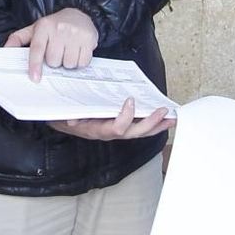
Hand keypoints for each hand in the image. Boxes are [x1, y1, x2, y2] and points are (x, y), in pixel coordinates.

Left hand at [5, 7, 98, 80]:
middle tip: (57, 52)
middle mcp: (59, 28)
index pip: (37, 48)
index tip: (35, 78)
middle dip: (55, 61)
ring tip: (68, 51)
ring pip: (68, 64)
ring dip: (67, 63)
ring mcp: (75, 33)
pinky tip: (77, 52)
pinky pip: (82, 62)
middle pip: (54, 61)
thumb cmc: (53, 26)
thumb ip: (18, 38)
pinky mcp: (89, 39)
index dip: (35, 65)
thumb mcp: (35, 29)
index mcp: (43, 26)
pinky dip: (80, 62)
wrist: (78, 14)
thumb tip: (5, 50)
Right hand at [49, 98, 172, 141]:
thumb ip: (66, 117)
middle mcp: (109, 133)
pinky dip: (153, 123)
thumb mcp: (62, 115)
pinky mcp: (121, 126)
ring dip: (157, 125)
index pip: (115, 129)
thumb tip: (71, 120)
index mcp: (96, 130)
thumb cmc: (63, 115)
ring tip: (172, 117)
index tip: (130, 101)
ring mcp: (116, 131)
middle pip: (133, 133)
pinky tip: (165, 117)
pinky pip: (139, 127)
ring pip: (140, 132)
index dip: (125, 117)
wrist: (62, 119)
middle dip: (149, 123)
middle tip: (162, 111)